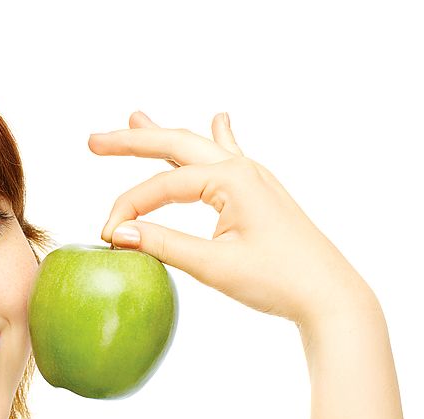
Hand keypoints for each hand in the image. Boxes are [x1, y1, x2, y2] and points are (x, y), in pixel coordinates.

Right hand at [88, 112, 376, 326]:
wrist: (330, 296)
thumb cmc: (278, 281)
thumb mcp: (213, 266)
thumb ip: (163, 245)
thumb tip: (119, 234)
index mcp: (231, 179)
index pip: (161, 186)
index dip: (128, 209)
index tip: (107, 236)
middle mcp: (242, 169)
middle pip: (175, 145)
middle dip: (133, 141)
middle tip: (93, 141)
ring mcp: (254, 178)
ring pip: (199, 146)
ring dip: (164, 135)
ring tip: (136, 116)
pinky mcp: (259, 194)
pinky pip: (229, 156)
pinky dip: (214, 138)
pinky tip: (219, 122)